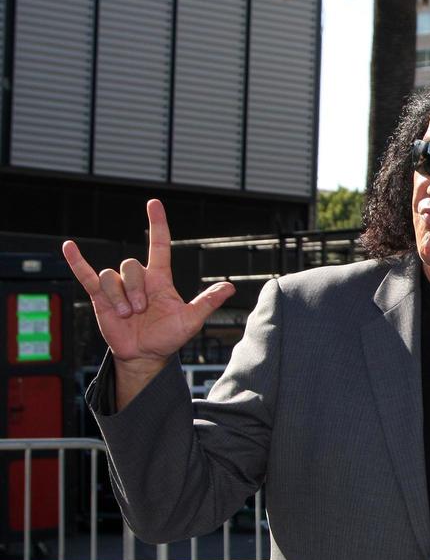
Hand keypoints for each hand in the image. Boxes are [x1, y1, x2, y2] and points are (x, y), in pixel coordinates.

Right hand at [62, 199, 233, 385]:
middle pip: (131, 265)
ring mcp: (118, 288)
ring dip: (119, 297)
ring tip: (127, 315)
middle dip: (135, 289)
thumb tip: (230, 287)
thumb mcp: (190, 320)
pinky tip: (68, 247)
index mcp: (160, 279)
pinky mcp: (100, 298)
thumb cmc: (168, 337)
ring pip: (111, 275)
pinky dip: (76, 261)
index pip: (158, 245)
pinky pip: (86, 274)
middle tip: (141, 310)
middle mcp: (138, 280)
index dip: (157, 224)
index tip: (154, 203)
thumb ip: (207, 302)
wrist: (144, 355)